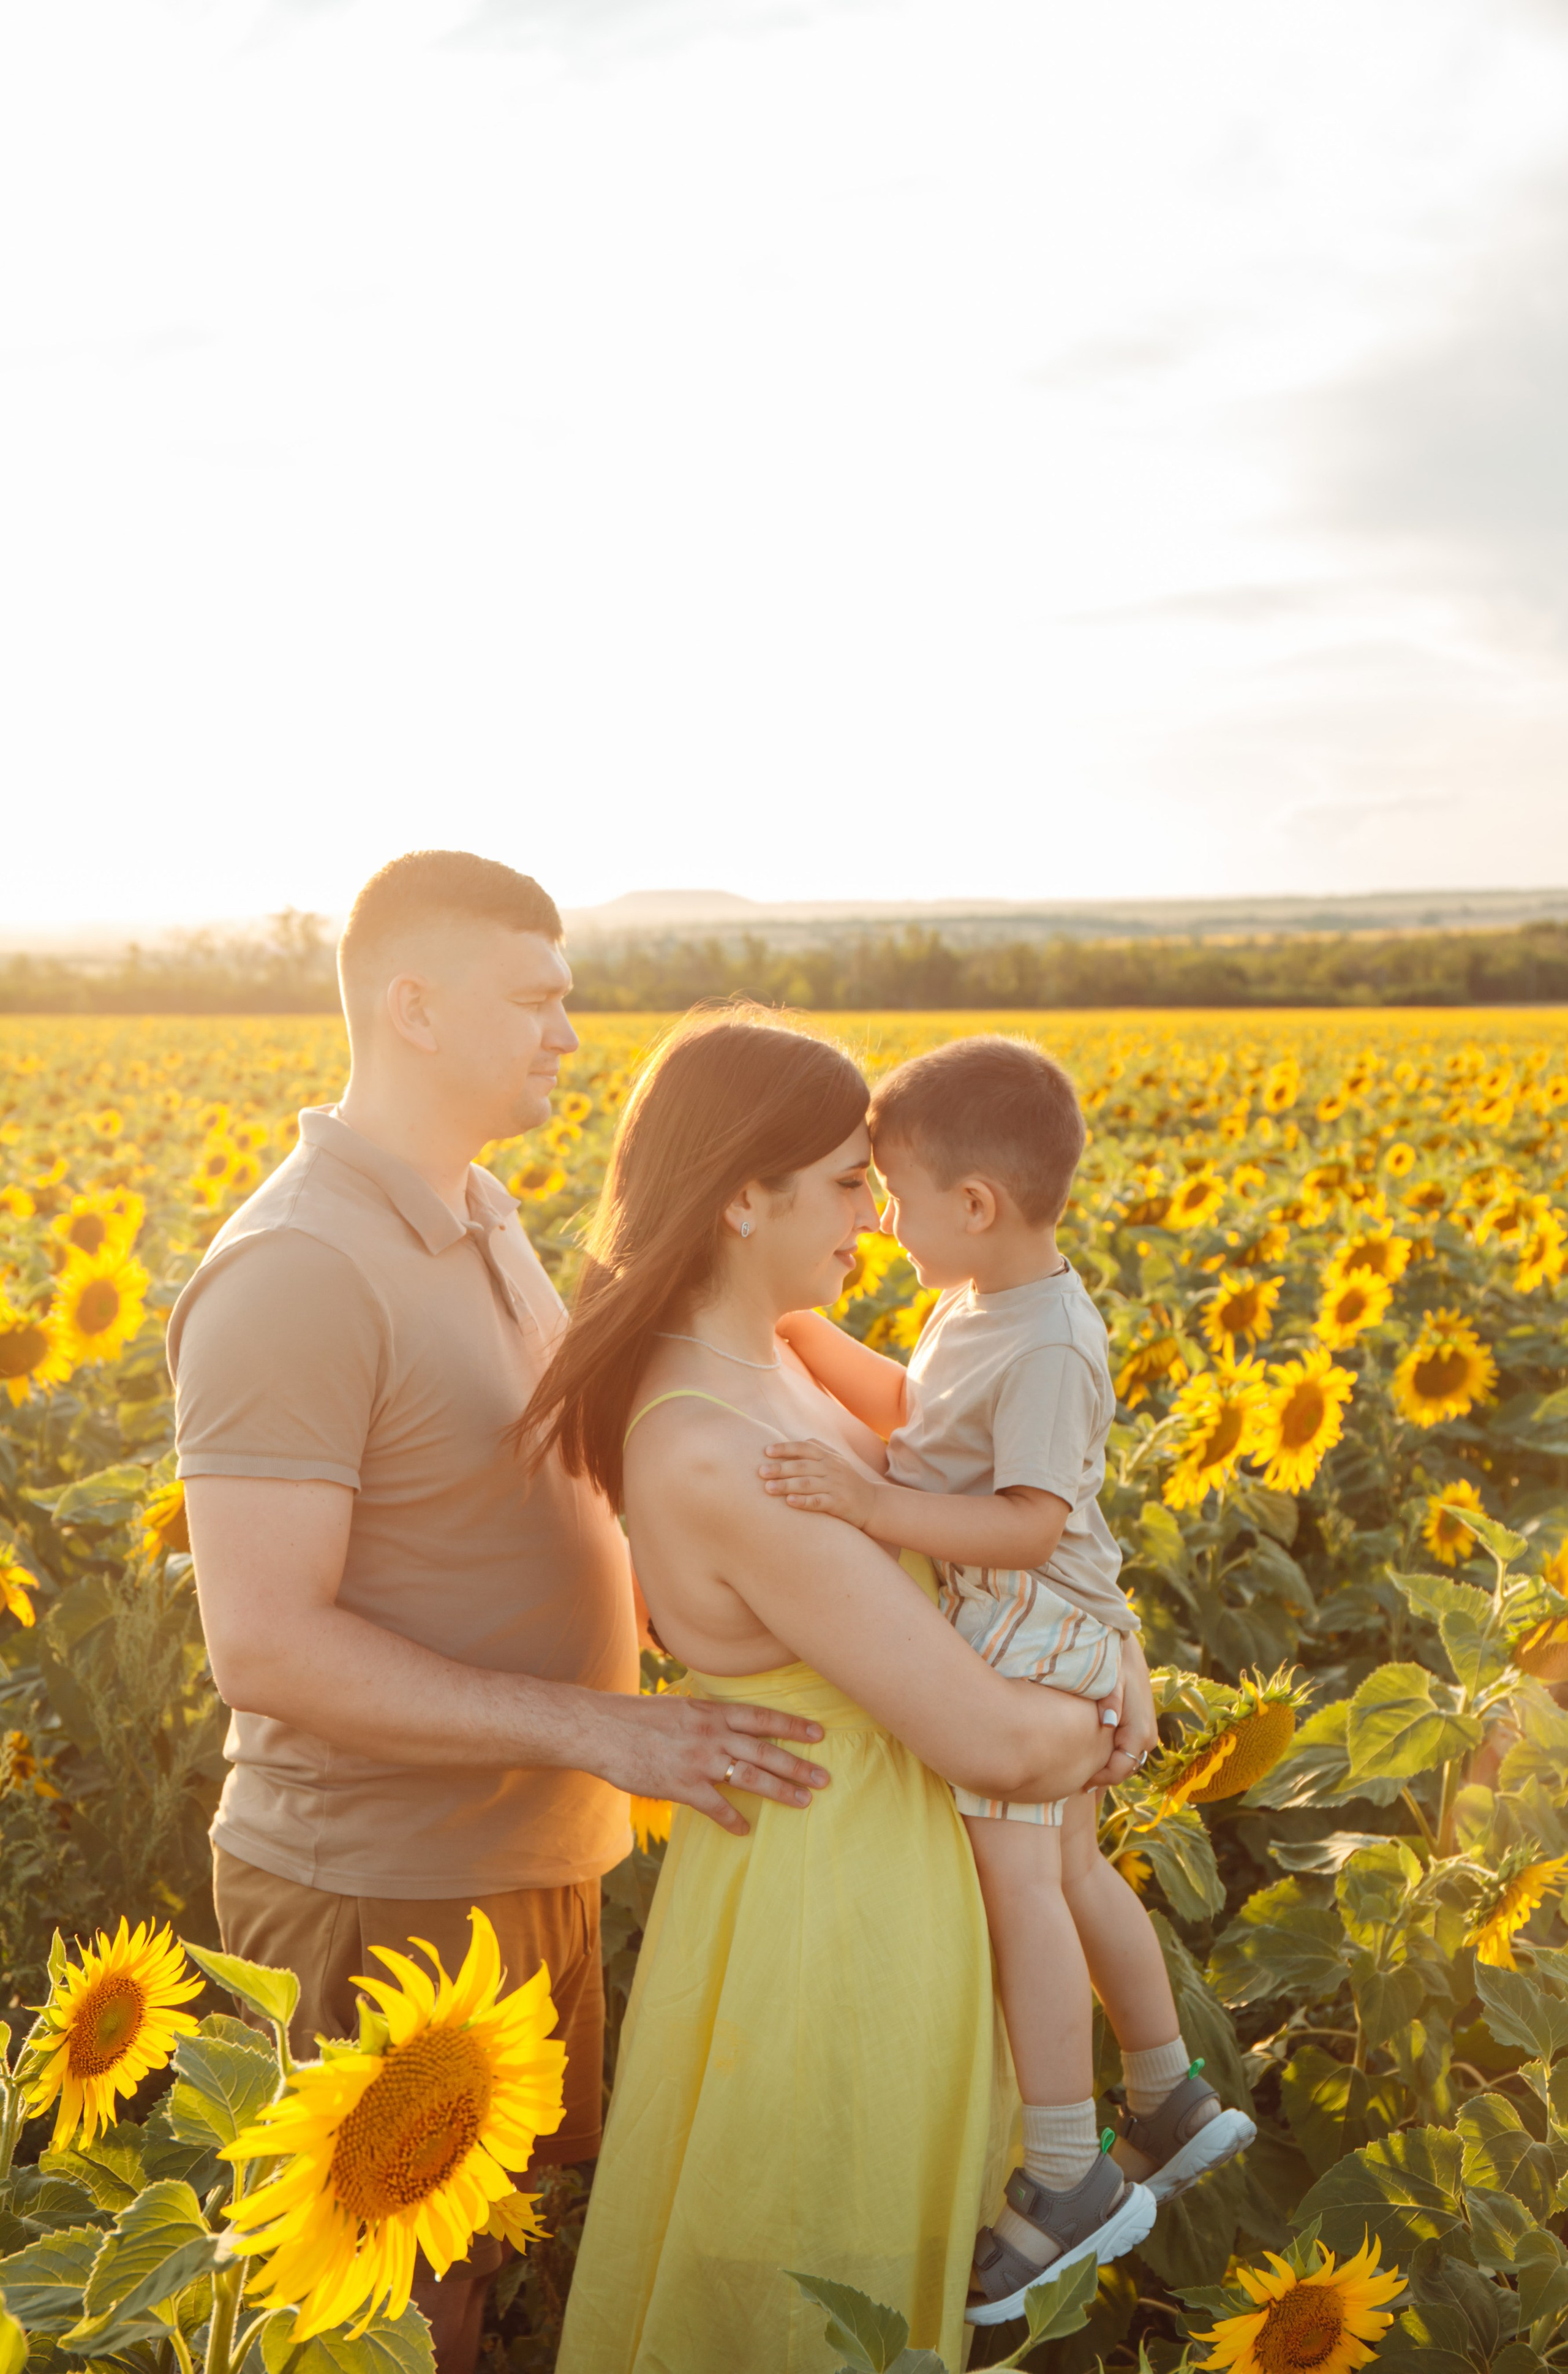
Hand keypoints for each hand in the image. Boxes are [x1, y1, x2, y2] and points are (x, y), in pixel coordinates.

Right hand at [584, 1688, 832, 1837]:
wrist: (603, 1730)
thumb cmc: (638, 1717)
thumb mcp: (679, 1706)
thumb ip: (706, 1717)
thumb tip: (724, 1722)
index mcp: (712, 1713)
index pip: (763, 1718)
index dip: (793, 1725)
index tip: (818, 1733)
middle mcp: (713, 1736)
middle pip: (766, 1751)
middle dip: (798, 1764)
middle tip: (824, 1777)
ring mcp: (699, 1762)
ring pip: (750, 1778)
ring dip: (780, 1790)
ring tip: (803, 1801)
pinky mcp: (683, 1786)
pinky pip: (716, 1807)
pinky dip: (733, 1820)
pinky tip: (745, 1829)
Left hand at [758, 1438, 879, 1528]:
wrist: (872, 1503)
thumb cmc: (847, 1481)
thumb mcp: (836, 1461)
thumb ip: (818, 1449)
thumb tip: (792, 1443)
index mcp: (829, 1456)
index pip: (804, 1448)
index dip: (785, 1448)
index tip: (767, 1452)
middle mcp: (832, 1468)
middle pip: (802, 1466)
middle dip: (780, 1468)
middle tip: (760, 1472)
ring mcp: (836, 1486)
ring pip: (807, 1483)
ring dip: (786, 1485)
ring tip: (768, 1488)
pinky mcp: (839, 1503)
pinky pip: (819, 1501)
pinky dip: (804, 1501)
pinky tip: (789, 1502)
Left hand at [1083, 1632, 1158, 1790]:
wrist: (1125, 1650)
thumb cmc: (1113, 1664)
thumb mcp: (1110, 1680)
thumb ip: (1110, 1701)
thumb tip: (1108, 1722)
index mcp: (1139, 1731)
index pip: (1119, 1770)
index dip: (1099, 1779)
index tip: (1077, 1780)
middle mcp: (1147, 1737)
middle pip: (1123, 1770)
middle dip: (1101, 1776)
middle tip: (1074, 1781)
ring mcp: (1146, 1734)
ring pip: (1126, 1763)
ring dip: (1107, 1768)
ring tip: (1080, 1771)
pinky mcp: (1141, 1729)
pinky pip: (1127, 1752)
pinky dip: (1112, 1758)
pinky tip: (1092, 1757)